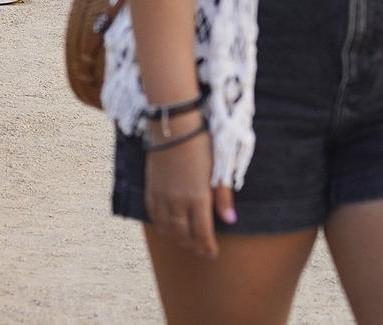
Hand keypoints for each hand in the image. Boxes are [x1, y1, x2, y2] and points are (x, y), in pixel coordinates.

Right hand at [144, 128, 232, 258]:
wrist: (173, 126)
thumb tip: (231, 220)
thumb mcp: (218, 169)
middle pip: (184, 234)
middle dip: (193, 246)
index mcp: (198, 198)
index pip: (202, 233)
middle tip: (200, 251)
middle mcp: (178, 201)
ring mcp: (162, 196)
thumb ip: (223, 197)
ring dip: (177, 238)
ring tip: (185, 242)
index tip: (212, 254)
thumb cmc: (200, 144)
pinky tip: (165, 227)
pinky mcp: (151, 187)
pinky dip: (160, 225)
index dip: (207, 247)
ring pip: (167, 228)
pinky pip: (153, 214)